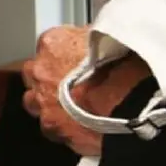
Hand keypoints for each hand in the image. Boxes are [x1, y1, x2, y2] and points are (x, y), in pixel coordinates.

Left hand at [20, 26, 153, 158]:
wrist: (131, 101)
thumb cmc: (124, 68)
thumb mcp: (109, 37)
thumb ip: (92, 39)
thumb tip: (96, 40)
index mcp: (53, 43)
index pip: (49, 44)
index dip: (63, 54)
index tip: (75, 59)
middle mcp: (41, 71)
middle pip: (35, 73)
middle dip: (48, 78)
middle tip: (71, 83)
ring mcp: (44, 102)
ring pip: (34, 102)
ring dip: (49, 103)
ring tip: (72, 106)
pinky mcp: (54, 129)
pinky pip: (52, 129)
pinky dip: (63, 127)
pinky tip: (80, 124)